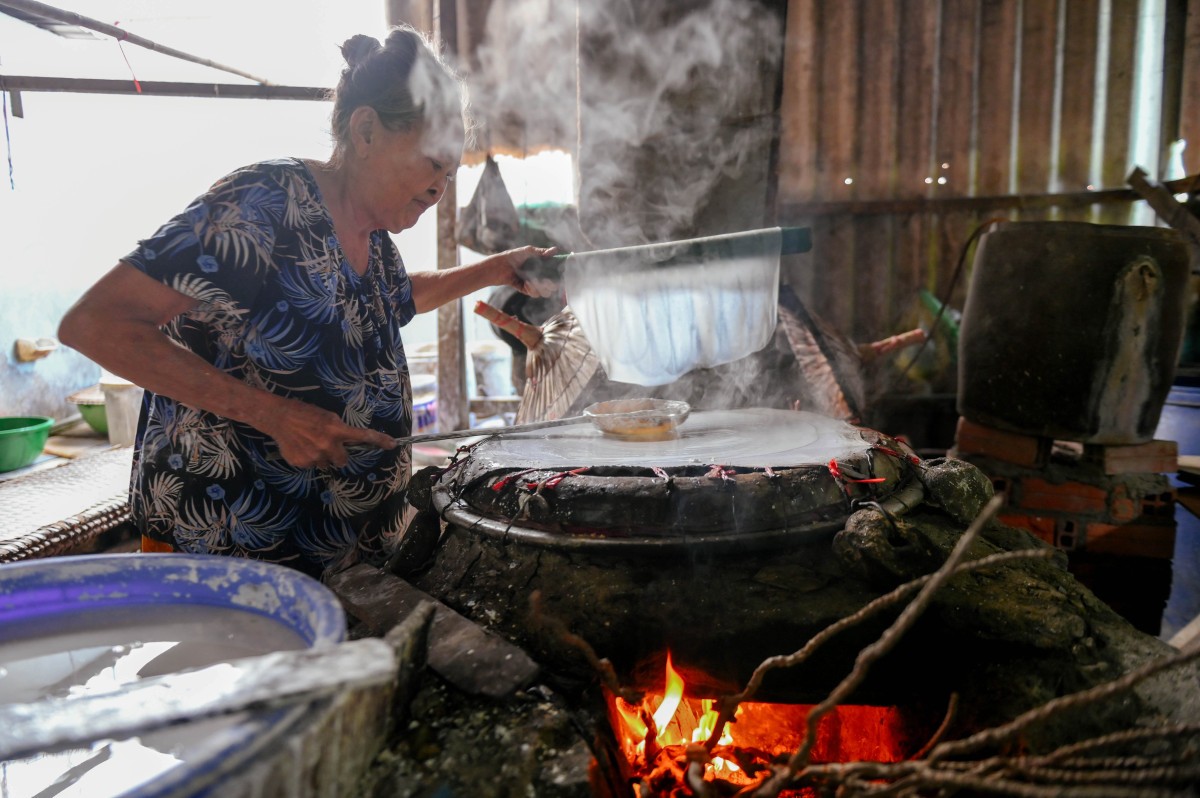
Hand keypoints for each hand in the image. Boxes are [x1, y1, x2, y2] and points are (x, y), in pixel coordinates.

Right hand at [257, 396, 395, 468]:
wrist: (279, 417)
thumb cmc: (305, 413)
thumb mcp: (326, 416)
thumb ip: (339, 430)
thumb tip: (347, 441)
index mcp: (336, 429)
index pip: (363, 436)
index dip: (379, 440)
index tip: (392, 444)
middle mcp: (328, 445)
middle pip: (343, 461)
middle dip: (338, 455)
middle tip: (328, 445)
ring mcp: (315, 456)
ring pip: (326, 464)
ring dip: (322, 457)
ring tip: (310, 443)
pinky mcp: (302, 463)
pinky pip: (312, 465)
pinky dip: (309, 459)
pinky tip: (301, 447)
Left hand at [491, 245, 558, 297]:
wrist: (498, 266)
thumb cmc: (512, 256)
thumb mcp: (528, 251)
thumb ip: (542, 252)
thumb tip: (556, 249)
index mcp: (538, 265)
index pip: (552, 272)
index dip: (556, 275)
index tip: (559, 275)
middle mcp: (536, 275)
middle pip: (549, 284)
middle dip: (550, 285)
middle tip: (548, 282)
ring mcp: (530, 282)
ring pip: (542, 291)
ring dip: (540, 288)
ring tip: (534, 282)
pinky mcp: (524, 288)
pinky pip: (532, 293)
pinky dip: (531, 289)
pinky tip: (527, 284)